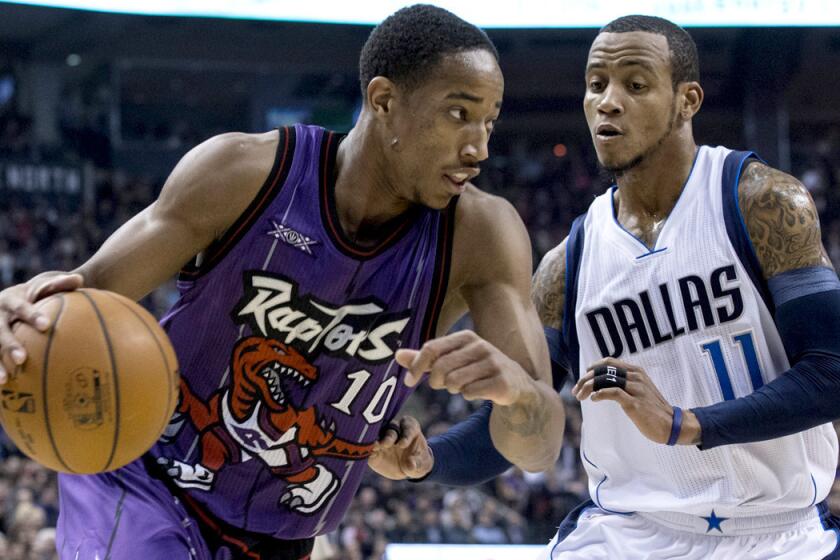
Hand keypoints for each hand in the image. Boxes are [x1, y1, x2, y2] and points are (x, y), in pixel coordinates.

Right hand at [0, 272, 83, 382]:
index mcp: (10, 299)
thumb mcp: (44, 283)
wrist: (13, 298)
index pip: (21, 307)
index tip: (45, 325)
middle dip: (9, 344)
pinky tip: (1, 386)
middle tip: (22, 358)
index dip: (31, 316)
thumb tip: (79, 279)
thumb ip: (59, 283)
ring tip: (4, 379)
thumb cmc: (36, 292)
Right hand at [367, 416, 432, 479]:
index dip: (405, 434)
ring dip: (375, 440)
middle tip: (386, 444)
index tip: (403, 444)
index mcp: (410, 428)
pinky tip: (366, 454)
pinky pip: (369, 448)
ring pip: (377, 435)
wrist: (409, 467)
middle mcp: (395, 430)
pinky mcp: (374, 449)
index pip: (408, 427)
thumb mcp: (422, 463)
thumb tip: (411, 465)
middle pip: (391, 428)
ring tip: (373, 448)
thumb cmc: (418, 460)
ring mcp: (383, 438)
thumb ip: (417, 463)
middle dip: (388, 436)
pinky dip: (367, 451)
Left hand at [395, 330, 531, 405]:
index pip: (431, 348)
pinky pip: (469, 393)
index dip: (416, 366)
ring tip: (463, 386)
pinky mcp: (502, 382)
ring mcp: (494, 363)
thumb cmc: (477, 370)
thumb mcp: (452, 360)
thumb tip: (397, 355)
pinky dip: (468, 396)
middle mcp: (481, 346)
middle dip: (436, 382)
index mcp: (466, 337)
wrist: (516, 385)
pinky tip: (478, 391)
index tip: (408, 381)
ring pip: (454, 382)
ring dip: (453, 389)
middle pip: (441, 368)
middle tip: (444, 385)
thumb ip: (426, 358)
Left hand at [572, 357, 700, 444]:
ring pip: (605, 380)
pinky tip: (592, 399)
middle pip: (604, 370)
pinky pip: (613, 393)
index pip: (609, 362)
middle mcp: (635, 377)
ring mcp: (636, 389)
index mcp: (636, 371)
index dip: (593, 367)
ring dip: (588, 387)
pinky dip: (599, 394)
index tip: (583, 376)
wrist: (671, 424)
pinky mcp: (635, 403)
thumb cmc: (653, 408)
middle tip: (576, 390)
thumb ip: (626, 382)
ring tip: (580, 396)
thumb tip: (606, 381)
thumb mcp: (640, 389)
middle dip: (585, 379)